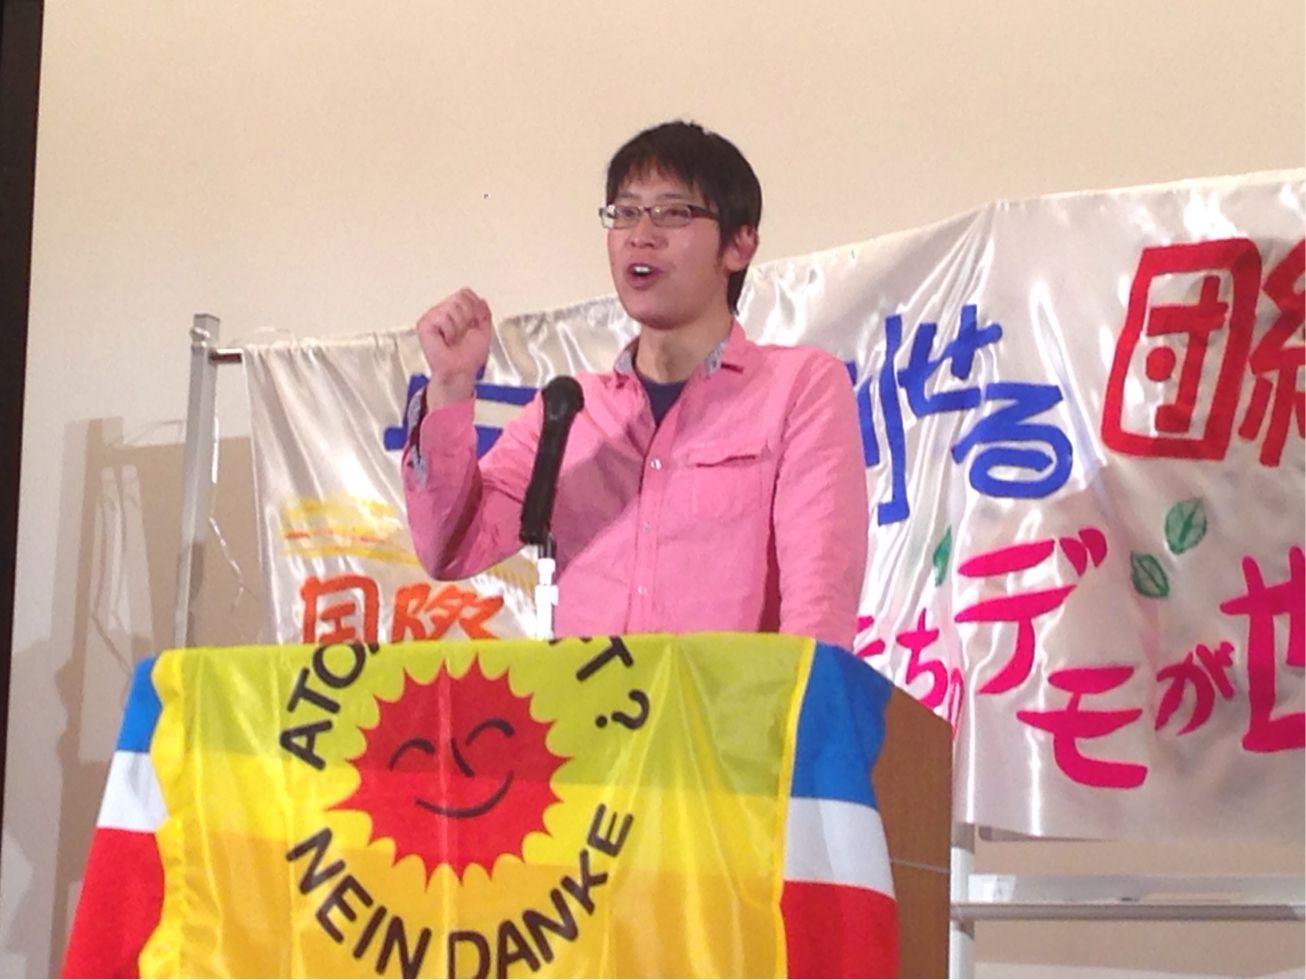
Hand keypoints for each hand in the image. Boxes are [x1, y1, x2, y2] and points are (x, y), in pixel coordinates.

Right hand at [415, 288, 492, 407]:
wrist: (461, 371)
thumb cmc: (468, 357)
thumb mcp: (484, 331)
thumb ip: (484, 313)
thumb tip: (481, 300)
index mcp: (455, 311)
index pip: (466, 293)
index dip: (474, 308)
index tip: (474, 325)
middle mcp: (443, 311)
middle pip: (461, 297)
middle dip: (468, 318)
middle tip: (462, 334)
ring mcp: (433, 316)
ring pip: (453, 307)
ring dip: (459, 327)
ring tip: (454, 339)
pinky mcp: (424, 324)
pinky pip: (443, 317)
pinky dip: (449, 331)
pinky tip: (445, 340)